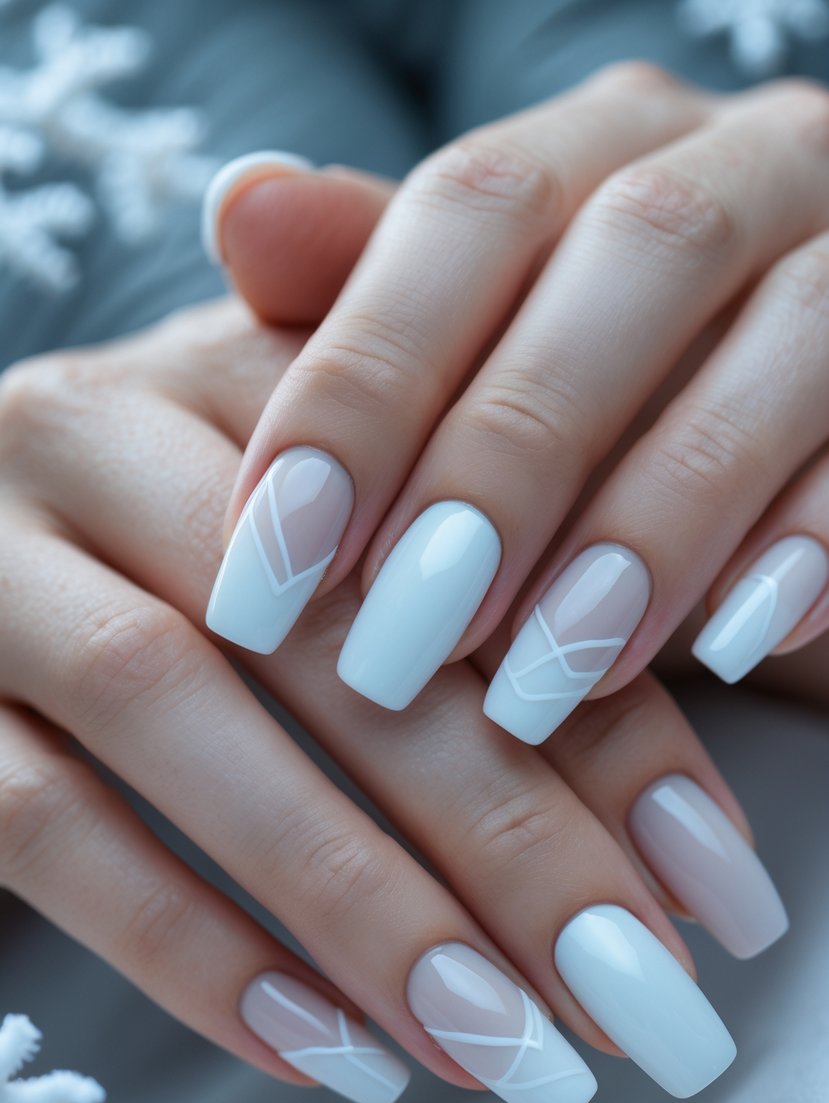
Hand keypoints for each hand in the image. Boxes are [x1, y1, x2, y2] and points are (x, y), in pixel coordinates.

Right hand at [0, 288, 783, 1102]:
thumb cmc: (192, 550)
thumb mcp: (337, 522)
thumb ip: (481, 579)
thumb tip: (675, 782)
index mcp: (259, 374)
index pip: (465, 531)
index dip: (605, 710)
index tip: (710, 879)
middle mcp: (109, 428)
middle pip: (331, 627)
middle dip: (502, 829)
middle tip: (633, 991)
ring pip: (175, 710)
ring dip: (355, 898)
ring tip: (496, 1043)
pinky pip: (40, 819)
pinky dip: (186, 942)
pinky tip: (320, 1044)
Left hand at [207, 63, 828, 744]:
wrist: (794, 422)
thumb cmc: (606, 394)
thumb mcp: (478, 353)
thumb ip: (373, 288)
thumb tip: (241, 208)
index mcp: (606, 145)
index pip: (473, 207)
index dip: (366, 381)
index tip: (272, 559)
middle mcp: (741, 164)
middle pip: (632, 258)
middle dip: (505, 461)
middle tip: (403, 641)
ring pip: (779, 346)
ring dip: (653, 523)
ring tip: (543, 678)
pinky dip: (810, 542)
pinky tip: (734, 643)